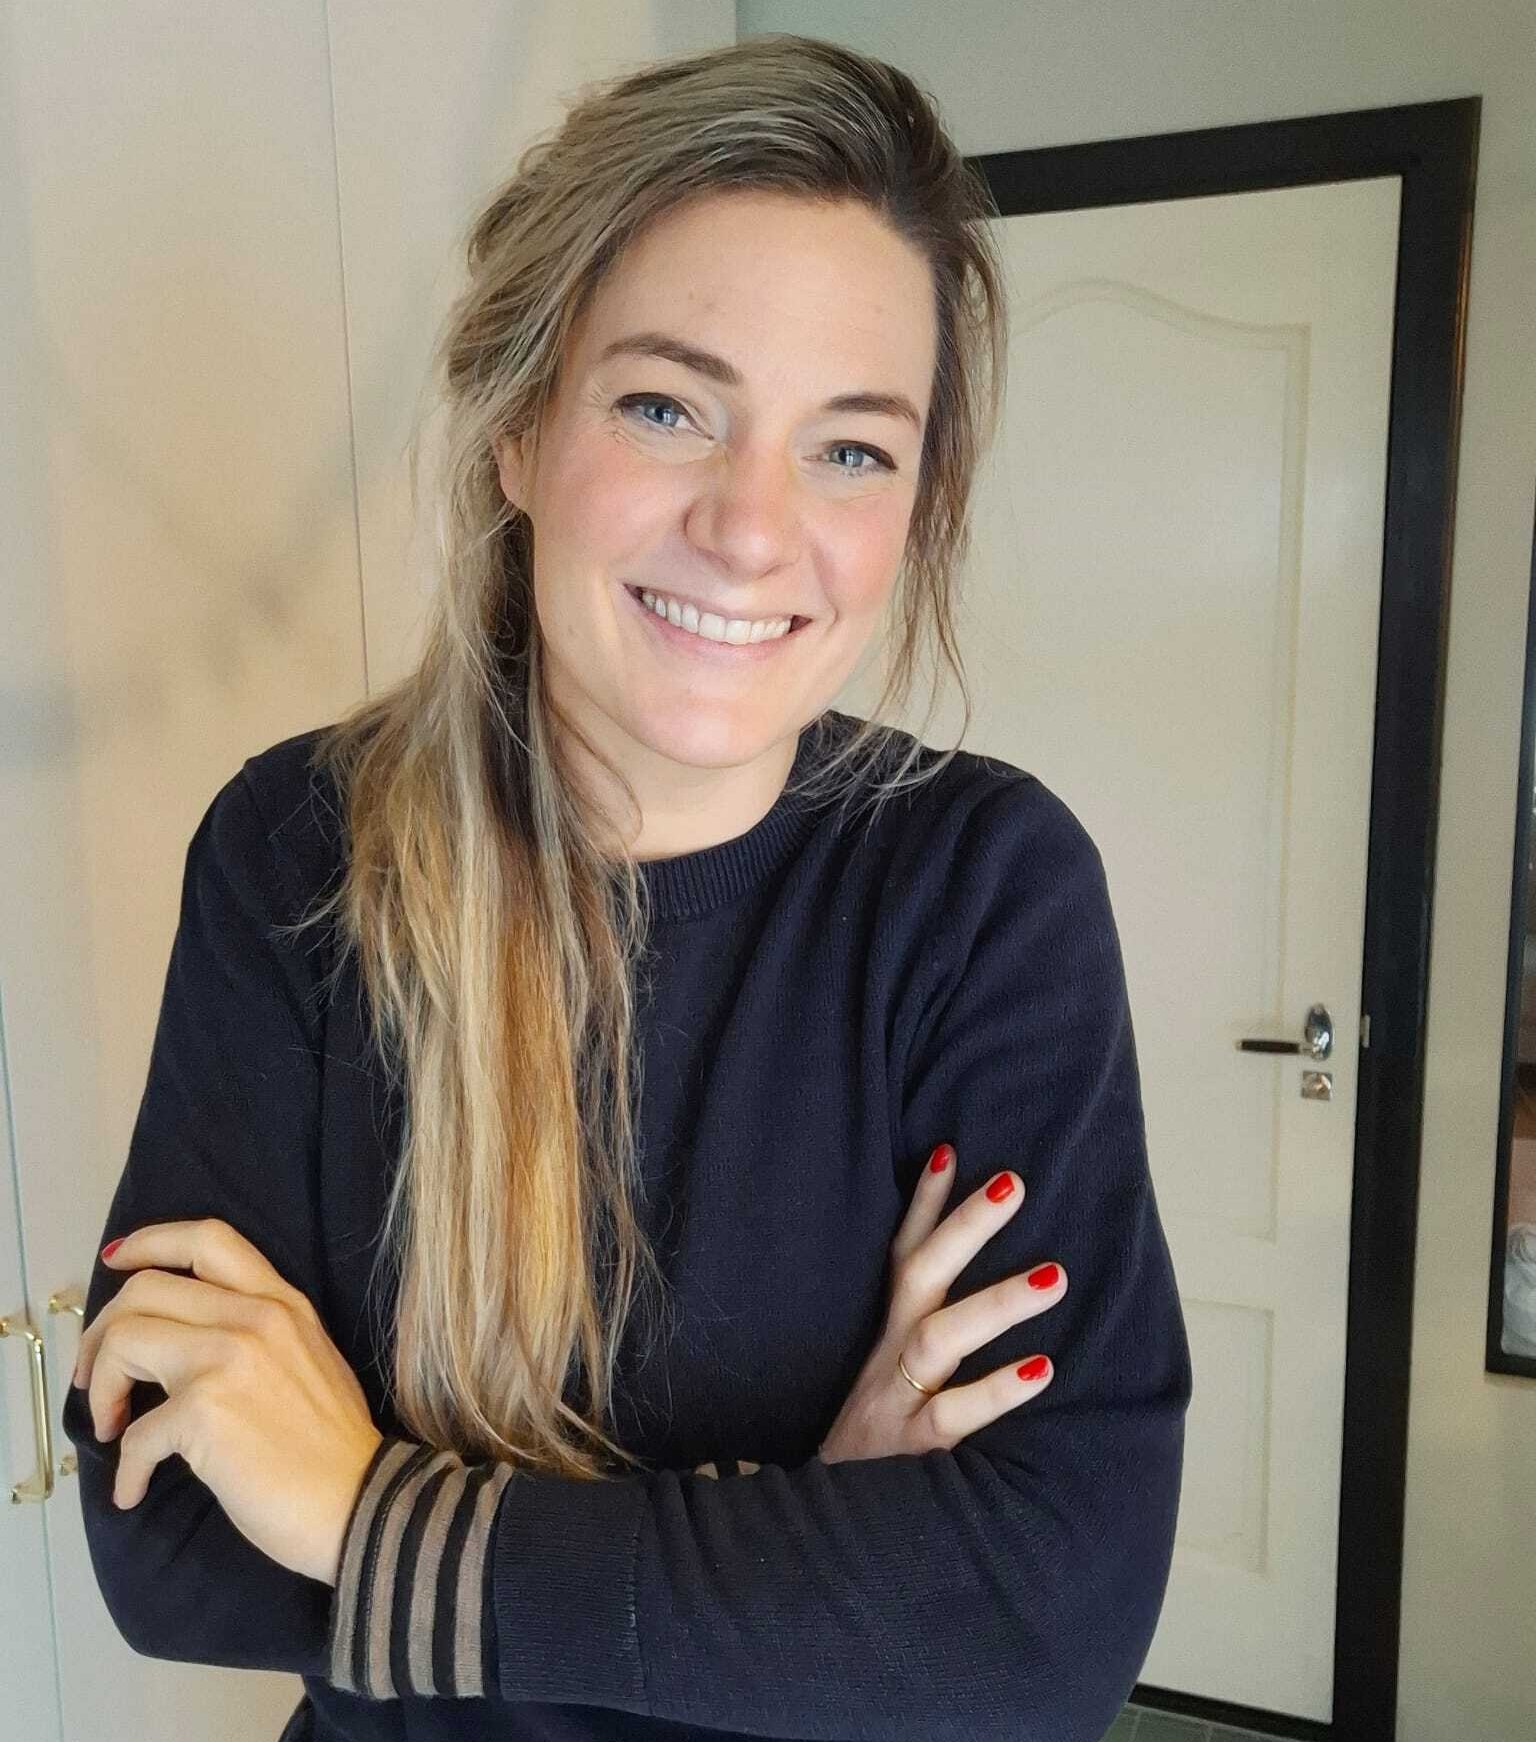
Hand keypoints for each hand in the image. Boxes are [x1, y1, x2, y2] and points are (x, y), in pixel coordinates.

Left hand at [71, 1218, 383, 1585]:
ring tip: (111, 1425)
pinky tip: (134, 1490)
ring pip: (124, 1340)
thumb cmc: (334, 1445)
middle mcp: (255, 1317)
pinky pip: (133, 1433)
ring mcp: (227, 1359)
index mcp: (282, 1303)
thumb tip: (190, 1346)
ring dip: (101, 1388)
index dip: (150, 1241)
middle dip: (102, 1333)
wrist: (360, 1500)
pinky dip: (125, 1469)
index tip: (117, 1260)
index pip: (208, 1239)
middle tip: (98, 1376)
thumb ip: (259, 1335)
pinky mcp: (203, 1411)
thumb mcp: (309, 1359)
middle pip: (144, 1289)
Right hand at [816, 1144, 1065, 1463]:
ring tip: (1055, 1276)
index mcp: (886, 1338)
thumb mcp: (888, 1384)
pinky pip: (953, 1416)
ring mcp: (896, 1402)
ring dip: (996, 1302)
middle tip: (1015, 1182)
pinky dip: (994, 1392)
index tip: (950, 1149)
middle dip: (964, 1226)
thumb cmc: (876, 1451)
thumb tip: (972, 1297)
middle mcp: (887, 1359)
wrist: (819, 1537)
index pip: (902, 1257)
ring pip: (939, 1339)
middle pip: (919, 1276)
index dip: (924, 1206)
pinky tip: (1041, 1371)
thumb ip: (927, 1338)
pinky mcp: (913, 1454)